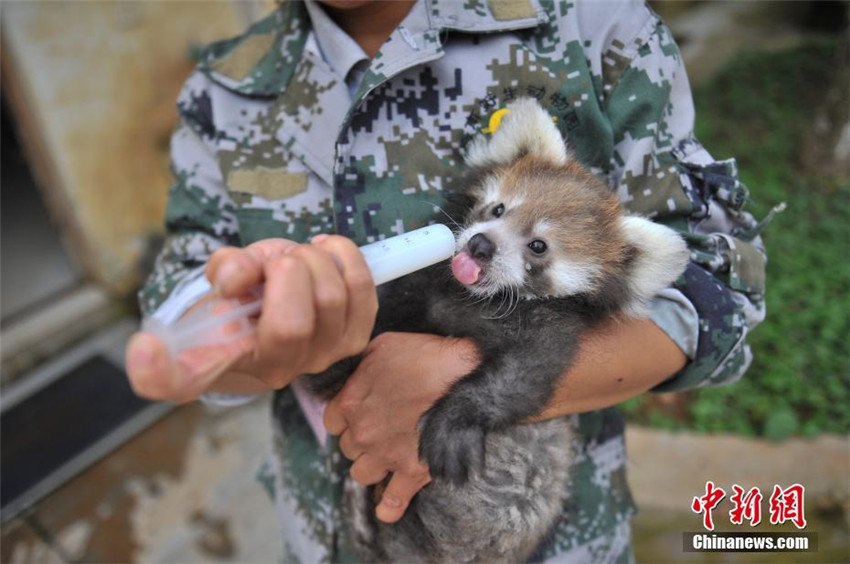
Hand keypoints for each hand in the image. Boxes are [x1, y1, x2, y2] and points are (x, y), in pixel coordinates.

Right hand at [126, 236, 377, 402]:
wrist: (278, 318)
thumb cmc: (240, 306)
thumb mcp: (213, 290)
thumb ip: (218, 281)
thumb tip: (212, 300)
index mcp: (223, 361)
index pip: (184, 379)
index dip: (160, 369)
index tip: (144, 348)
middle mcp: (275, 370)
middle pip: (291, 323)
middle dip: (284, 270)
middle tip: (272, 261)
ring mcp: (320, 358)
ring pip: (331, 298)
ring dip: (312, 259)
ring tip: (294, 258)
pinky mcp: (355, 337)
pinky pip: (361, 290)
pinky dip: (343, 257)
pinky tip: (323, 252)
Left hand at [323, 332, 478, 522]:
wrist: (467, 375)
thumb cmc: (427, 355)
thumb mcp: (383, 345)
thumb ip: (359, 366)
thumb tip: (350, 373)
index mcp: (351, 402)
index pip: (332, 420)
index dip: (348, 416)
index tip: (363, 412)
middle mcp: (363, 432)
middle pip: (348, 447)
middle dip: (362, 438)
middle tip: (383, 427)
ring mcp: (387, 455)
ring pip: (362, 473)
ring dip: (372, 466)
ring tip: (388, 456)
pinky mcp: (413, 472)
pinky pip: (392, 501)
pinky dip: (388, 508)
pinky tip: (386, 510)